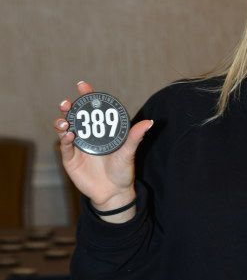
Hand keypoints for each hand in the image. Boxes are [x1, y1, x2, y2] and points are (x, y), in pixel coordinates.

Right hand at [54, 81, 152, 215]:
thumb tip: (149, 122)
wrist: (114, 193)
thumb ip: (135, 137)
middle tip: (68, 103)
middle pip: (75, 116)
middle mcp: (87, 135)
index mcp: (100, 130)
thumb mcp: (129, 153)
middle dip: (69, 107)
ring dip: (63, 122)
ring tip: (65, 121)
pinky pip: (65, 147)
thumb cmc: (123, 171)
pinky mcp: (70, 159)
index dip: (87, 96)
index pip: (92, 109)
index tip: (83, 86)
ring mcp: (77, 146)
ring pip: (65, 129)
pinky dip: (65, 140)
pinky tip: (69, 135)